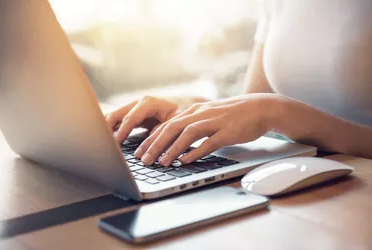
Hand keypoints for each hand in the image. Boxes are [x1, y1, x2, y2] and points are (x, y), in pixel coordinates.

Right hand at [105, 96, 178, 142]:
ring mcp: (133, 108)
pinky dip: (111, 130)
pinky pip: (117, 122)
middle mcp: (137, 103)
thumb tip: (150, 144)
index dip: (122, 131)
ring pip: (113, 117)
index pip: (130, 118)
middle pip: (116, 115)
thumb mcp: (176, 121)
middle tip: (103, 145)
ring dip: (106, 129)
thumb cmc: (182, 112)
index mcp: (148, 102)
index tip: (115, 143)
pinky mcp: (133, 115)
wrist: (186, 104)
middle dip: (107, 129)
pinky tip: (107, 141)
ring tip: (101, 144)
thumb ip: (163, 130)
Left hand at [135, 93, 277, 165]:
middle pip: (172, 128)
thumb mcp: (208, 116)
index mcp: (194, 110)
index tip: (140, 152)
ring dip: (172, 149)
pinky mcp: (227, 132)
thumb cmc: (232, 115)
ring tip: (161, 162)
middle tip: (143, 159)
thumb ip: (193, 126)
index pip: (167, 124)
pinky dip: (195, 152)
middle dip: (155, 145)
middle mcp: (200, 114)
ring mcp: (214, 122)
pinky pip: (208, 142)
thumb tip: (177, 144)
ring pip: (187, 134)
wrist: (259, 108)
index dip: (151, 138)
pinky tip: (186, 161)